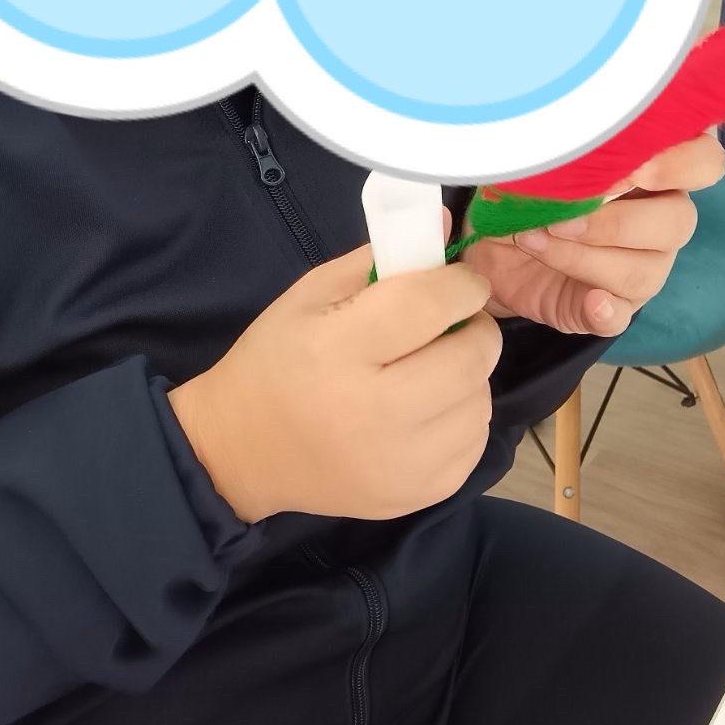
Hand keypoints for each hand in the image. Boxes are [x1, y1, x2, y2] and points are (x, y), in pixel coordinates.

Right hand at [168, 242, 501, 524]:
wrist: (243, 452)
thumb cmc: (277, 363)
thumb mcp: (309, 297)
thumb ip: (379, 259)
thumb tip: (447, 228)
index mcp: (337, 351)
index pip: (428, 306)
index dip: (461, 284)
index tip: (463, 281)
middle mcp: (373, 413)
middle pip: (470, 358)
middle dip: (475, 328)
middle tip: (453, 323)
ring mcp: (399, 464)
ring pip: (481, 402)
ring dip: (470, 376)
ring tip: (433, 369)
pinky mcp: (416, 495)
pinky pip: (475, 443)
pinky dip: (463, 418)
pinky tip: (429, 409)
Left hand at [463, 135, 724, 336]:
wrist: (488, 244)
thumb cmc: (526, 189)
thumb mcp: (539, 162)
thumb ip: (566, 156)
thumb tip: (566, 163)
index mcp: (655, 171)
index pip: (704, 161)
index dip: (682, 164)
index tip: (636, 169)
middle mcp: (659, 220)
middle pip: (679, 222)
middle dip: (619, 222)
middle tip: (563, 219)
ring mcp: (640, 270)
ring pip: (645, 271)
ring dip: (585, 257)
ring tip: (535, 241)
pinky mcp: (610, 310)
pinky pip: (620, 317)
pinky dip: (605, 311)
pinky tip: (588, 301)